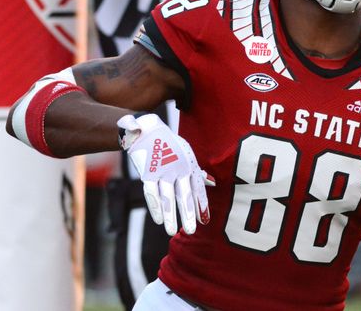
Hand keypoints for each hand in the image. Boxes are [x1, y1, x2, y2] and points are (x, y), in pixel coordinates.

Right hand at [118, 113, 213, 235]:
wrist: (147, 129)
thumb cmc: (170, 144)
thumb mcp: (187, 153)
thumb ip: (197, 171)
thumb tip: (213, 183)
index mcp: (189, 164)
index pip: (197, 187)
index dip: (201, 204)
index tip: (205, 221)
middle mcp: (178, 169)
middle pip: (183, 194)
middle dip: (188, 213)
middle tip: (192, 231)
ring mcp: (162, 171)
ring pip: (167, 196)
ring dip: (170, 215)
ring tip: (172, 232)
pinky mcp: (148, 172)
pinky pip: (151, 192)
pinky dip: (155, 206)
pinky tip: (159, 220)